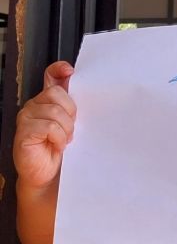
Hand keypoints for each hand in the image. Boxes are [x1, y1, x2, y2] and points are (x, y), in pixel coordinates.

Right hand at [14, 62, 76, 190]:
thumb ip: (74, 105)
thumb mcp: (71, 123)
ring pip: (55, 111)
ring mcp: (26, 118)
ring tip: (64, 139)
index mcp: (47, 101)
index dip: (58, 69)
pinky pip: (49, 126)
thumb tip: (84, 88)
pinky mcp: (24, 132)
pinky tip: (57, 145)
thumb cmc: (59, 148)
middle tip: (71, 128)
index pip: (50, 76)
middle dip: (70, 112)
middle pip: (56, 94)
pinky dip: (59, 137)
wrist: (48, 174)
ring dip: (66, 128)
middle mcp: (34, 106)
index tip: (70, 71)